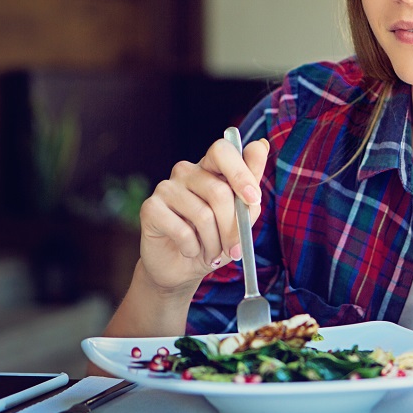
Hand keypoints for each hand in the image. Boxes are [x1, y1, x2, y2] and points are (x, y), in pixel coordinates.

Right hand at [137, 135, 269, 293]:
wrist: (182, 268)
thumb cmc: (215, 239)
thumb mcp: (241, 216)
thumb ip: (251, 183)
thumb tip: (261, 145)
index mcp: (209, 168)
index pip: (223, 150)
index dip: (240, 173)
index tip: (253, 199)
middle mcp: (186, 172)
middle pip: (219, 191)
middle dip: (232, 227)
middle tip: (235, 249)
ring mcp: (166, 187)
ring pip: (203, 215)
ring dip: (213, 243)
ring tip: (212, 253)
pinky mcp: (151, 208)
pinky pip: (182, 231)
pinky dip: (193, 248)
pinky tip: (189, 251)